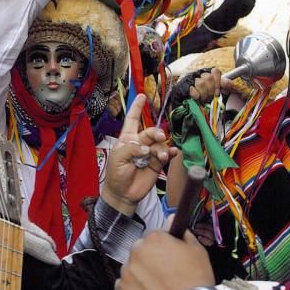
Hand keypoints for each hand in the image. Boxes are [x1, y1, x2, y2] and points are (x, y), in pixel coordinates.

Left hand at [101, 95, 175, 215]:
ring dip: (162, 148)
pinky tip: (173, 153)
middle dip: (156, 133)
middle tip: (160, 137)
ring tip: (161, 157)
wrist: (124, 193)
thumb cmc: (116, 174)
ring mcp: (150, 153)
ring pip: (160, 144)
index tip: (142, 96)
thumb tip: (148, 148)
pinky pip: (167, 154)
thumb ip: (132, 149)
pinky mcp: (157, 163)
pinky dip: (171, 153)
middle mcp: (140, 143)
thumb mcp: (118, 158)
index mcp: (127, 139)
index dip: (137, 108)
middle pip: (150, 132)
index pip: (132, 120)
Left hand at [116, 229, 215, 289]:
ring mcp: (127, 272)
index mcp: (154, 238)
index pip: (154, 237)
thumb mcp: (197, 250)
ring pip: (131, 269)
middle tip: (165, 275)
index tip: (170, 259)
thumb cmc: (196, 280)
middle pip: (140, 252)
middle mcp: (137, 252)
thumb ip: (182, 233)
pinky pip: (124, 287)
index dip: (164, 248)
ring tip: (157, 289)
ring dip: (140, 275)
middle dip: (149, 260)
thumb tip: (171, 219)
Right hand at [173, 68, 222, 105]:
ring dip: (203, 94)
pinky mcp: (184, 85)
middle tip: (209, 97)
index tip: (217, 92)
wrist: (185, 101)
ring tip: (203, 99)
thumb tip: (229, 83)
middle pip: (208, 78)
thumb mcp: (213, 91)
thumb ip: (222, 86)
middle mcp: (199, 74)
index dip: (218, 81)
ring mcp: (191, 78)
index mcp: (207, 73)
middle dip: (210, 90)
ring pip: (201, 83)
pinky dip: (196, 96)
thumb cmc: (201, 96)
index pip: (215, 71)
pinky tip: (196, 99)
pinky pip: (193, 89)